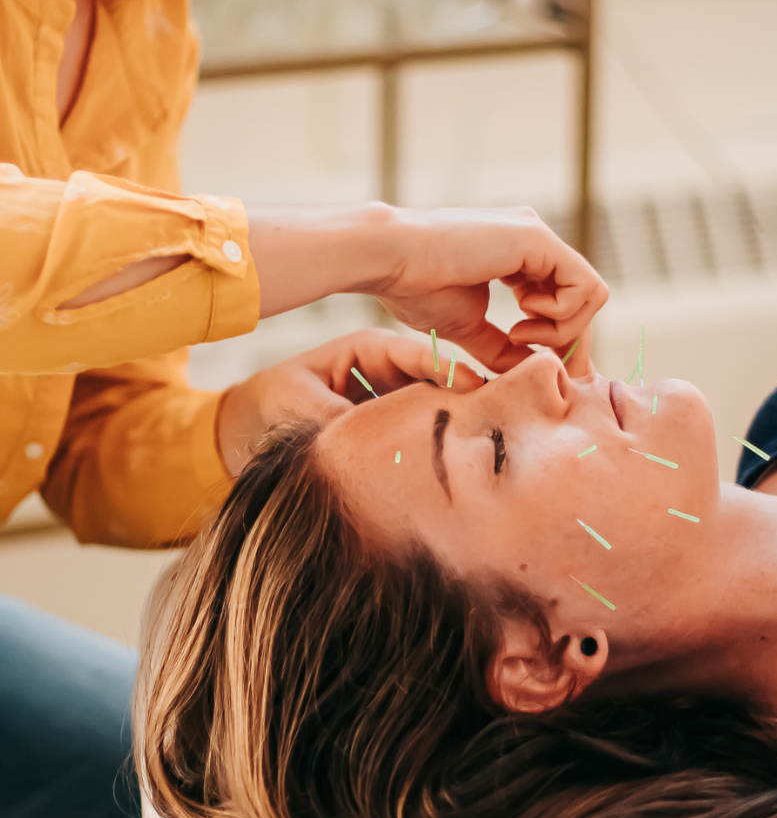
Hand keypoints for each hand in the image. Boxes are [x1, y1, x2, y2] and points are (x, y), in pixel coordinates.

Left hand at [215, 329, 481, 475]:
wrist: (246, 428)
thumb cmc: (270, 401)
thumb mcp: (299, 400)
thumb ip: (336, 413)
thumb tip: (371, 436)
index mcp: (369, 349)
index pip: (419, 355)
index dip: (449, 371)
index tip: (475, 387)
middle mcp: (388, 371)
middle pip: (436, 383)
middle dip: (461, 400)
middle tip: (489, 419)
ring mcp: (391, 400)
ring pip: (429, 411)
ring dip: (447, 427)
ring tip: (476, 445)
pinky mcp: (387, 429)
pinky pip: (413, 436)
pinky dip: (427, 449)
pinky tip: (444, 468)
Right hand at [380, 206, 607, 374]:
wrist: (390, 260)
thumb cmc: (414, 289)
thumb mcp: (468, 329)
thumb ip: (501, 349)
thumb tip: (531, 370)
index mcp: (518, 256)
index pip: (564, 300)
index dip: (561, 341)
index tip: (540, 369)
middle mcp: (534, 242)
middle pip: (584, 300)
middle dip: (570, 341)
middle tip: (543, 365)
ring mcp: (539, 237)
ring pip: (591, 295)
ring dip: (561, 329)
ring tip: (517, 334)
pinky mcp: (539, 240)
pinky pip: (585, 288)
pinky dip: (560, 317)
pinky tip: (521, 321)